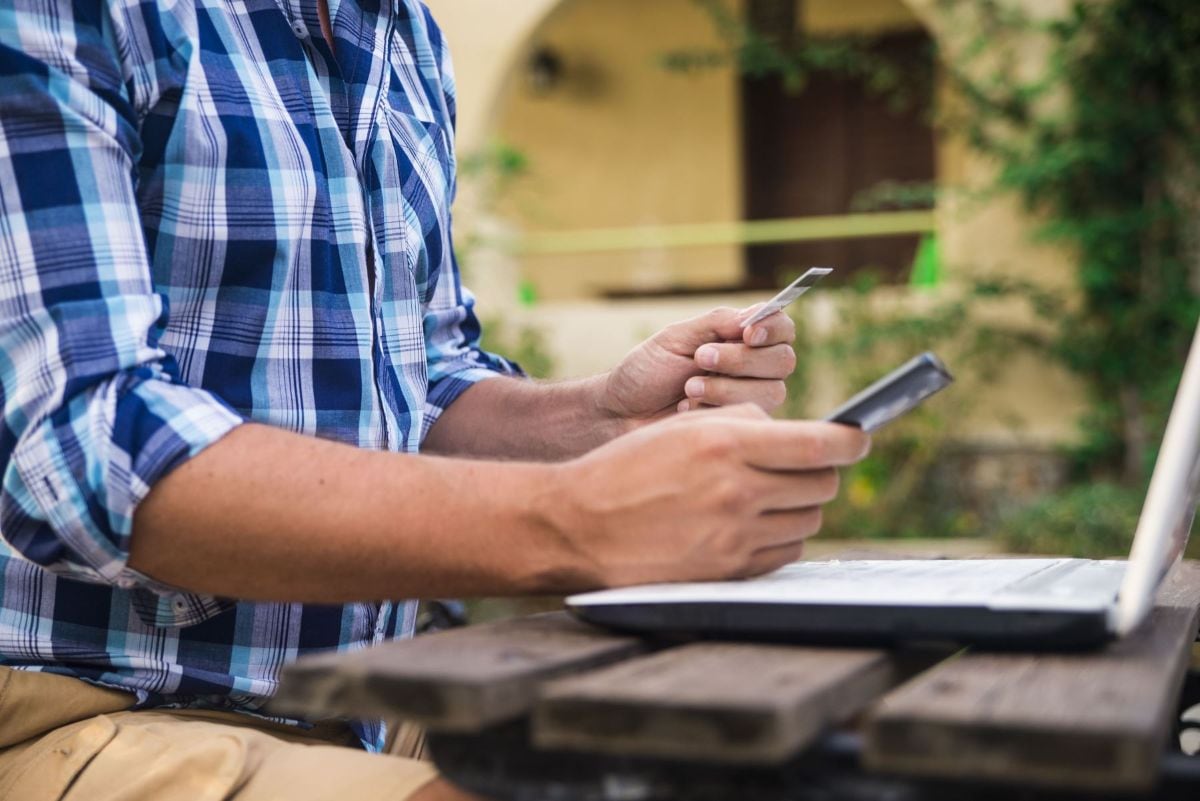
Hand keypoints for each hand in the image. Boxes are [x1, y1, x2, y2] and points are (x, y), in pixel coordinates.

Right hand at [547, 404, 869, 587]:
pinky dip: (778, 537)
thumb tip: (793, 434)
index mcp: (727, 446)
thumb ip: (743, 422)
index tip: (858, 436)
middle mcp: (737, 493)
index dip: (850, 440)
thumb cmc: (626, 468)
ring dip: (797, 505)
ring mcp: (735, 538)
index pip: (821, 446)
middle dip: (818, 471)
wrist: (578, 526)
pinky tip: (748, 524)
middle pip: (823, 485)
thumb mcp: (682, 427)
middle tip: (797, 465)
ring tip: (763, 495)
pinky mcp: (729, 571)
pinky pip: (784, 553)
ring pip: (807, 520)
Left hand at [599, 306, 796, 424]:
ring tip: (688, 388)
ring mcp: (750, 399)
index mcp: (741, 338)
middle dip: (740, 360)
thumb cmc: (648, 371)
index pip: (782, 328)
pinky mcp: (740, 427)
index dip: (773, 328)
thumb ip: (717, 324)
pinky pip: (750, 419)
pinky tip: (687, 409)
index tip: (747, 333)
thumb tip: (754, 317)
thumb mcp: (676, 338)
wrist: (622, 412)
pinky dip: (715, 410)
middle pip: (783, 360)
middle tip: (700, 359)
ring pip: (772, 392)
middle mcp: (754, 368)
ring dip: (726, 388)